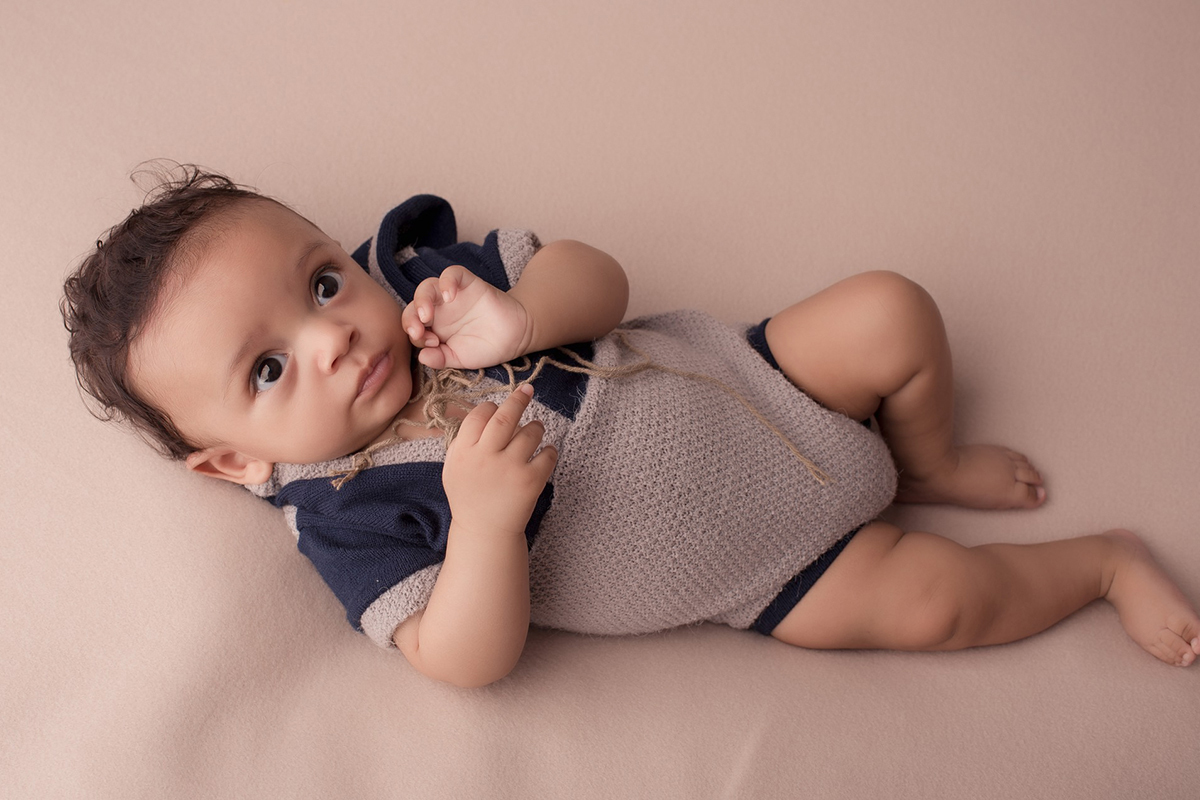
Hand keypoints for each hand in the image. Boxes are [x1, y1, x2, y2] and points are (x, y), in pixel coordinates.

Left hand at [401, 266, 530, 369]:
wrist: (515, 337)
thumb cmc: (486, 347)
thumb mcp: (460, 358)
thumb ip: (440, 359)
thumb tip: (422, 357)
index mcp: (433, 328)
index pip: (413, 326)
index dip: (416, 336)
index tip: (432, 346)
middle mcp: (439, 310)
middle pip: (414, 305)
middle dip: (411, 318)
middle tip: (418, 331)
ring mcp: (453, 295)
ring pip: (427, 287)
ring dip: (421, 299)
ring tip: (426, 314)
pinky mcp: (468, 283)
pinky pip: (452, 273)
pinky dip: (447, 281)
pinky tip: (450, 296)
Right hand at [441, 385, 557, 537]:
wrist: (484, 532)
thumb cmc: (470, 496)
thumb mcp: (455, 468)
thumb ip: (464, 441)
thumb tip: (482, 409)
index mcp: (463, 452)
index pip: (478, 415)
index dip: (490, 407)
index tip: (497, 408)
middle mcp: (485, 458)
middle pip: (505, 416)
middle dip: (518, 399)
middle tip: (527, 390)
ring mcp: (509, 469)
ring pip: (531, 432)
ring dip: (536, 427)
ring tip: (535, 431)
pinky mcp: (531, 481)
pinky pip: (548, 453)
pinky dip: (550, 451)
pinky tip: (544, 454)